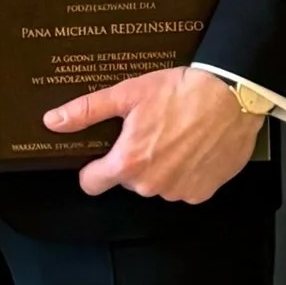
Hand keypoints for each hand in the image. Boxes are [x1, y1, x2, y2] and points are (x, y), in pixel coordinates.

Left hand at [44, 68, 258, 202]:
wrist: (232, 96)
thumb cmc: (182, 92)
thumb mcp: (128, 93)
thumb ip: (87, 111)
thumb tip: (53, 121)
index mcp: (128, 163)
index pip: (92, 184)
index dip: (94, 168)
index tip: (102, 155)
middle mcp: (151, 185)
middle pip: (128, 181)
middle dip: (134, 160)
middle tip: (150, 131)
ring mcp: (178, 192)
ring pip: (156, 184)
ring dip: (161, 167)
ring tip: (175, 135)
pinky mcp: (202, 192)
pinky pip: (183, 188)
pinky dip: (186, 172)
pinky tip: (194, 148)